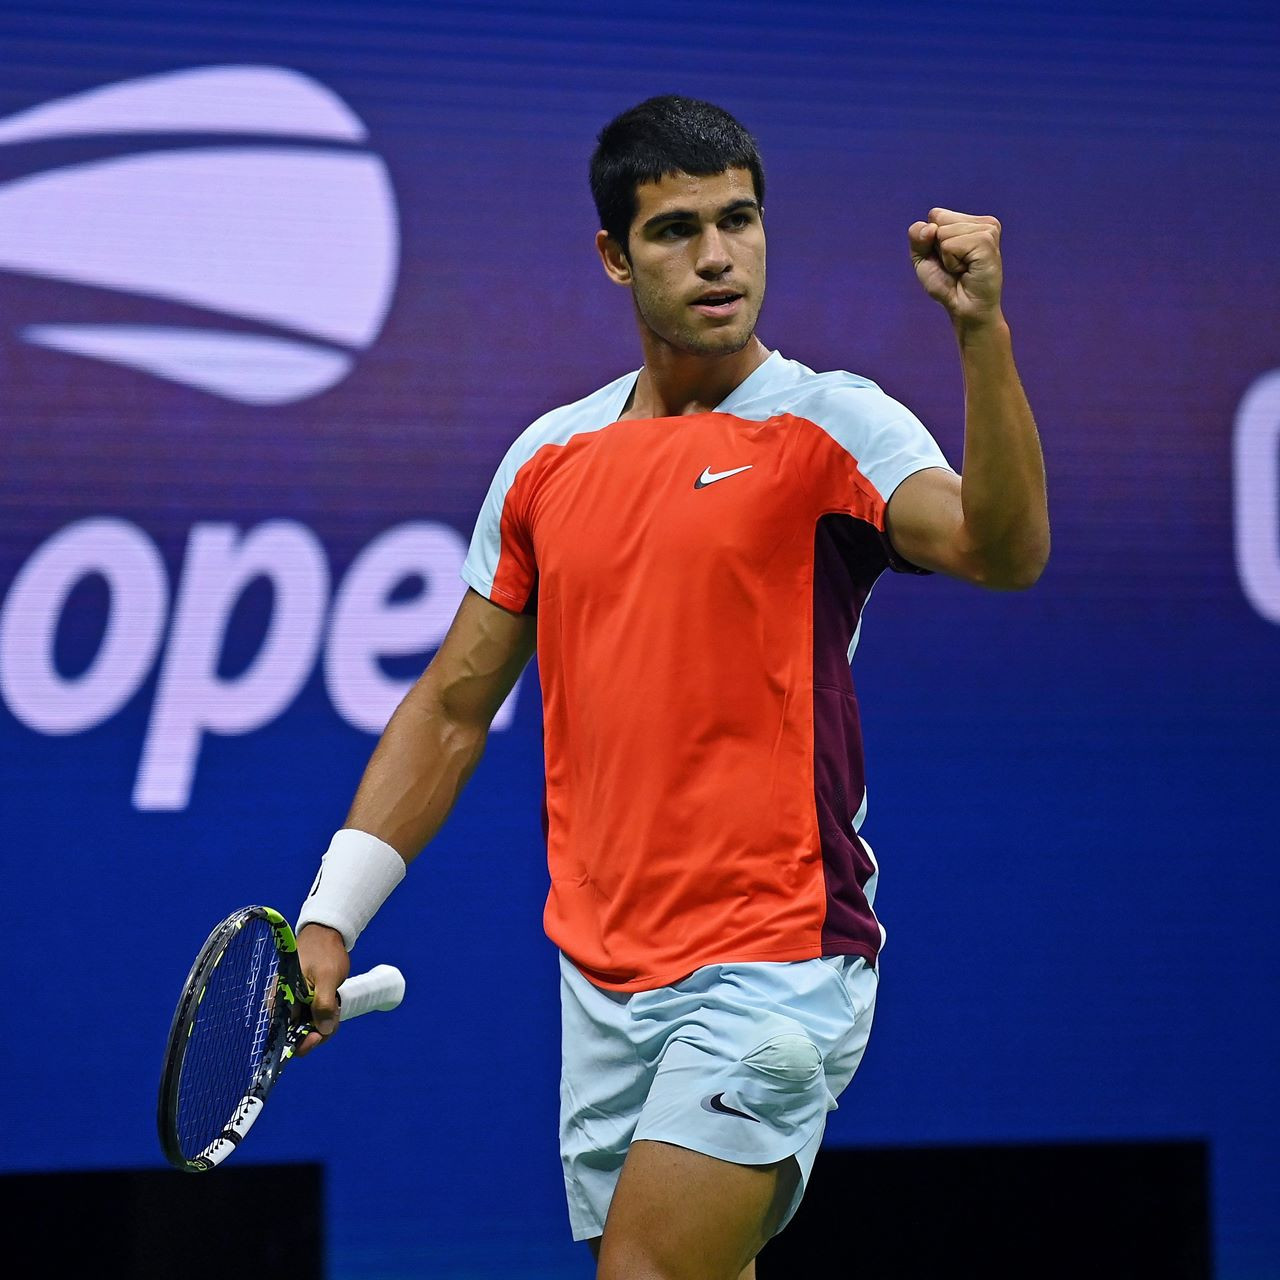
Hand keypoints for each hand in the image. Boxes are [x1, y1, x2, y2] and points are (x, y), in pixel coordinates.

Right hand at [294, 922, 349, 1057]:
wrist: (326, 934)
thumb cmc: (324, 952)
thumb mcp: (326, 978)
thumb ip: (323, 1004)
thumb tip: (322, 1031)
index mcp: (281, 1000)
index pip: (284, 1035)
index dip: (301, 1042)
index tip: (317, 1036)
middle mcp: (284, 1006)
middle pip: (298, 1035)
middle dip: (318, 1032)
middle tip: (334, 1018)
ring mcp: (295, 1004)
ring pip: (308, 1028)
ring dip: (325, 1023)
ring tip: (336, 1006)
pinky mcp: (305, 1002)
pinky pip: (314, 1018)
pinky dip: (326, 1016)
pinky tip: (335, 1006)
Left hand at [908, 208, 1003, 326]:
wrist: (965, 309)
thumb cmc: (947, 285)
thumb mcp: (923, 258)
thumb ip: (917, 237)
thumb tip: (930, 227)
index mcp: (970, 222)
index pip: (935, 214)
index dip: (930, 240)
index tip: (946, 258)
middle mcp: (982, 222)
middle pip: (938, 221)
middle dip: (938, 248)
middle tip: (955, 266)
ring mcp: (987, 230)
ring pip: (944, 233)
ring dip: (946, 257)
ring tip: (962, 268)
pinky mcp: (986, 241)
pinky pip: (950, 245)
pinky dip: (951, 262)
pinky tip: (967, 270)